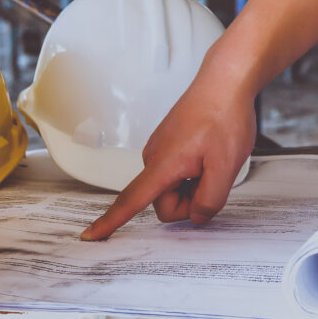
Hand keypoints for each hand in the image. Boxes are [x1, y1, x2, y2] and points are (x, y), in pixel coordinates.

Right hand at [81, 70, 256, 239]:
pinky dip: (193, 173)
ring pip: (173, 189)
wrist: (225, 82)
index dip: (110, 222)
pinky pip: (176, 174)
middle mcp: (154, 158)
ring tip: (212, 159)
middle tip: (214, 176)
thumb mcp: (226, 167)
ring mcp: (160, 151)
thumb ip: (210, 200)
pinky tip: (208, 153)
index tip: (91, 236)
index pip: (130, 201)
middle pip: (164, 203)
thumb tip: (196, 215)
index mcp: (163, 165)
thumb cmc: (224, 116)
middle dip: (189, 200)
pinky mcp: (168, 147)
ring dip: (193, 185)